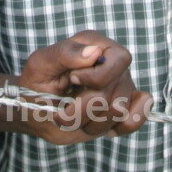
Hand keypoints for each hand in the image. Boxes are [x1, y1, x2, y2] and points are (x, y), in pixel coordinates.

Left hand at [18, 32, 150, 144]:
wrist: (36, 111)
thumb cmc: (37, 83)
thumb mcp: (40, 64)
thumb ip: (65, 53)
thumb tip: (95, 52)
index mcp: (95, 44)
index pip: (119, 59)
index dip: (97, 77)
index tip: (72, 81)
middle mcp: (113, 64)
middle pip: (116, 92)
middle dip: (85, 108)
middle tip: (63, 110)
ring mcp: (121, 87)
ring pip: (119, 111)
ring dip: (90, 122)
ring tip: (75, 116)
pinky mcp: (123, 109)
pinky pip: (136, 119)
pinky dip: (117, 127)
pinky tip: (99, 123)